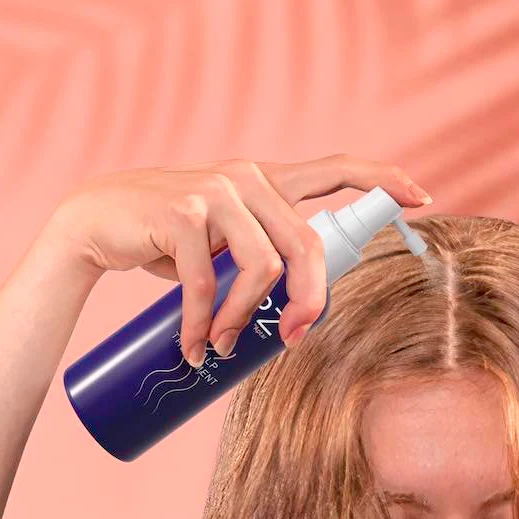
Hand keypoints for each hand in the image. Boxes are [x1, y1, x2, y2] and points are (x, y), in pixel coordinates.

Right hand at [42, 155, 430, 366]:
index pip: (334, 169)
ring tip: (218, 348)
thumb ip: (257, 252)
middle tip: (291, 341)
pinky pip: (206, 283)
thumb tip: (296, 309)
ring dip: (241, 322)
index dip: (382, 178)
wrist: (95, 223)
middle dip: (307, 302)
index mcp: (263, 179)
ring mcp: (215, 192)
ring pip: (262, 269)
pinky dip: (200, 324)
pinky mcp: (182, 214)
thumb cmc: (164, 239)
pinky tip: (192, 348)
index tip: (423, 197)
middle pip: (306, 246)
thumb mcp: (221, 241)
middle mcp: (246, 177)